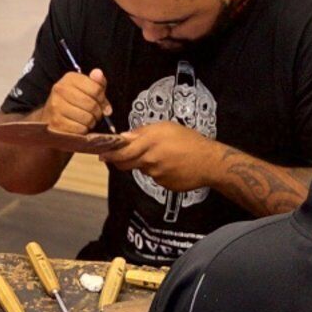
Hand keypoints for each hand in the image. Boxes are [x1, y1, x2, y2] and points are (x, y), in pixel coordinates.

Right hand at [39, 65, 108, 134]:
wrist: (50, 115)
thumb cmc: (72, 101)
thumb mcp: (85, 88)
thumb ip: (96, 82)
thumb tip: (99, 74)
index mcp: (70, 78)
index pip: (96, 89)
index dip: (102, 99)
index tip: (101, 102)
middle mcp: (60, 89)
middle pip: (92, 104)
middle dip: (98, 112)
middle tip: (96, 114)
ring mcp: (56, 106)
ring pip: (87, 118)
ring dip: (91, 122)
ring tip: (86, 119)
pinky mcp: (56, 122)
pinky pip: (80, 129)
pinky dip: (83, 129)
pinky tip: (78, 125)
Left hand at [93, 121, 222, 195]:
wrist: (209, 162)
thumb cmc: (190, 141)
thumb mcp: (166, 127)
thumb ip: (144, 132)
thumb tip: (126, 136)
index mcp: (149, 141)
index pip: (121, 151)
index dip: (110, 154)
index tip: (102, 154)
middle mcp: (149, 158)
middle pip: (125, 163)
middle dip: (120, 160)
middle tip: (121, 156)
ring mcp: (155, 173)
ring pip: (141, 169)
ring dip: (145, 163)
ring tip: (163, 156)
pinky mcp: (162, 184)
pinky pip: (154, 177)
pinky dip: (158, 171)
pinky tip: (170, 165)